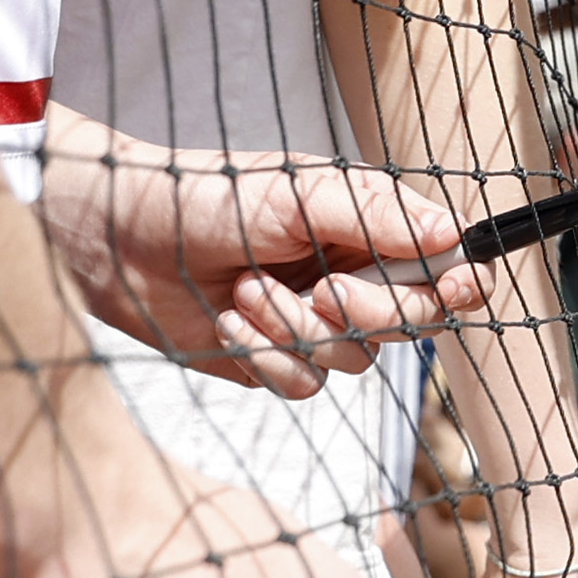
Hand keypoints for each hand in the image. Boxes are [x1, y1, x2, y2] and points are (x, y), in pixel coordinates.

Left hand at [28, 115, 479, 393]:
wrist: (116, 239)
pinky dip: (270, 357)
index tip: (453, 284)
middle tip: (323, 289)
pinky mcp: (274, 359)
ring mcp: (314, 321)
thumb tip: (451, 235)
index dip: (460, 280)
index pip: (444, 262)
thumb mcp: (295, 192)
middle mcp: (350, 272)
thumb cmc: (203, 197)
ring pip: (357, 359)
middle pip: (414, 320)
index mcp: (367, 225)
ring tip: (247, 289)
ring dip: (301, 330)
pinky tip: (230, 323)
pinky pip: (306, 384)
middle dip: (370, 310)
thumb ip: (375, 214)